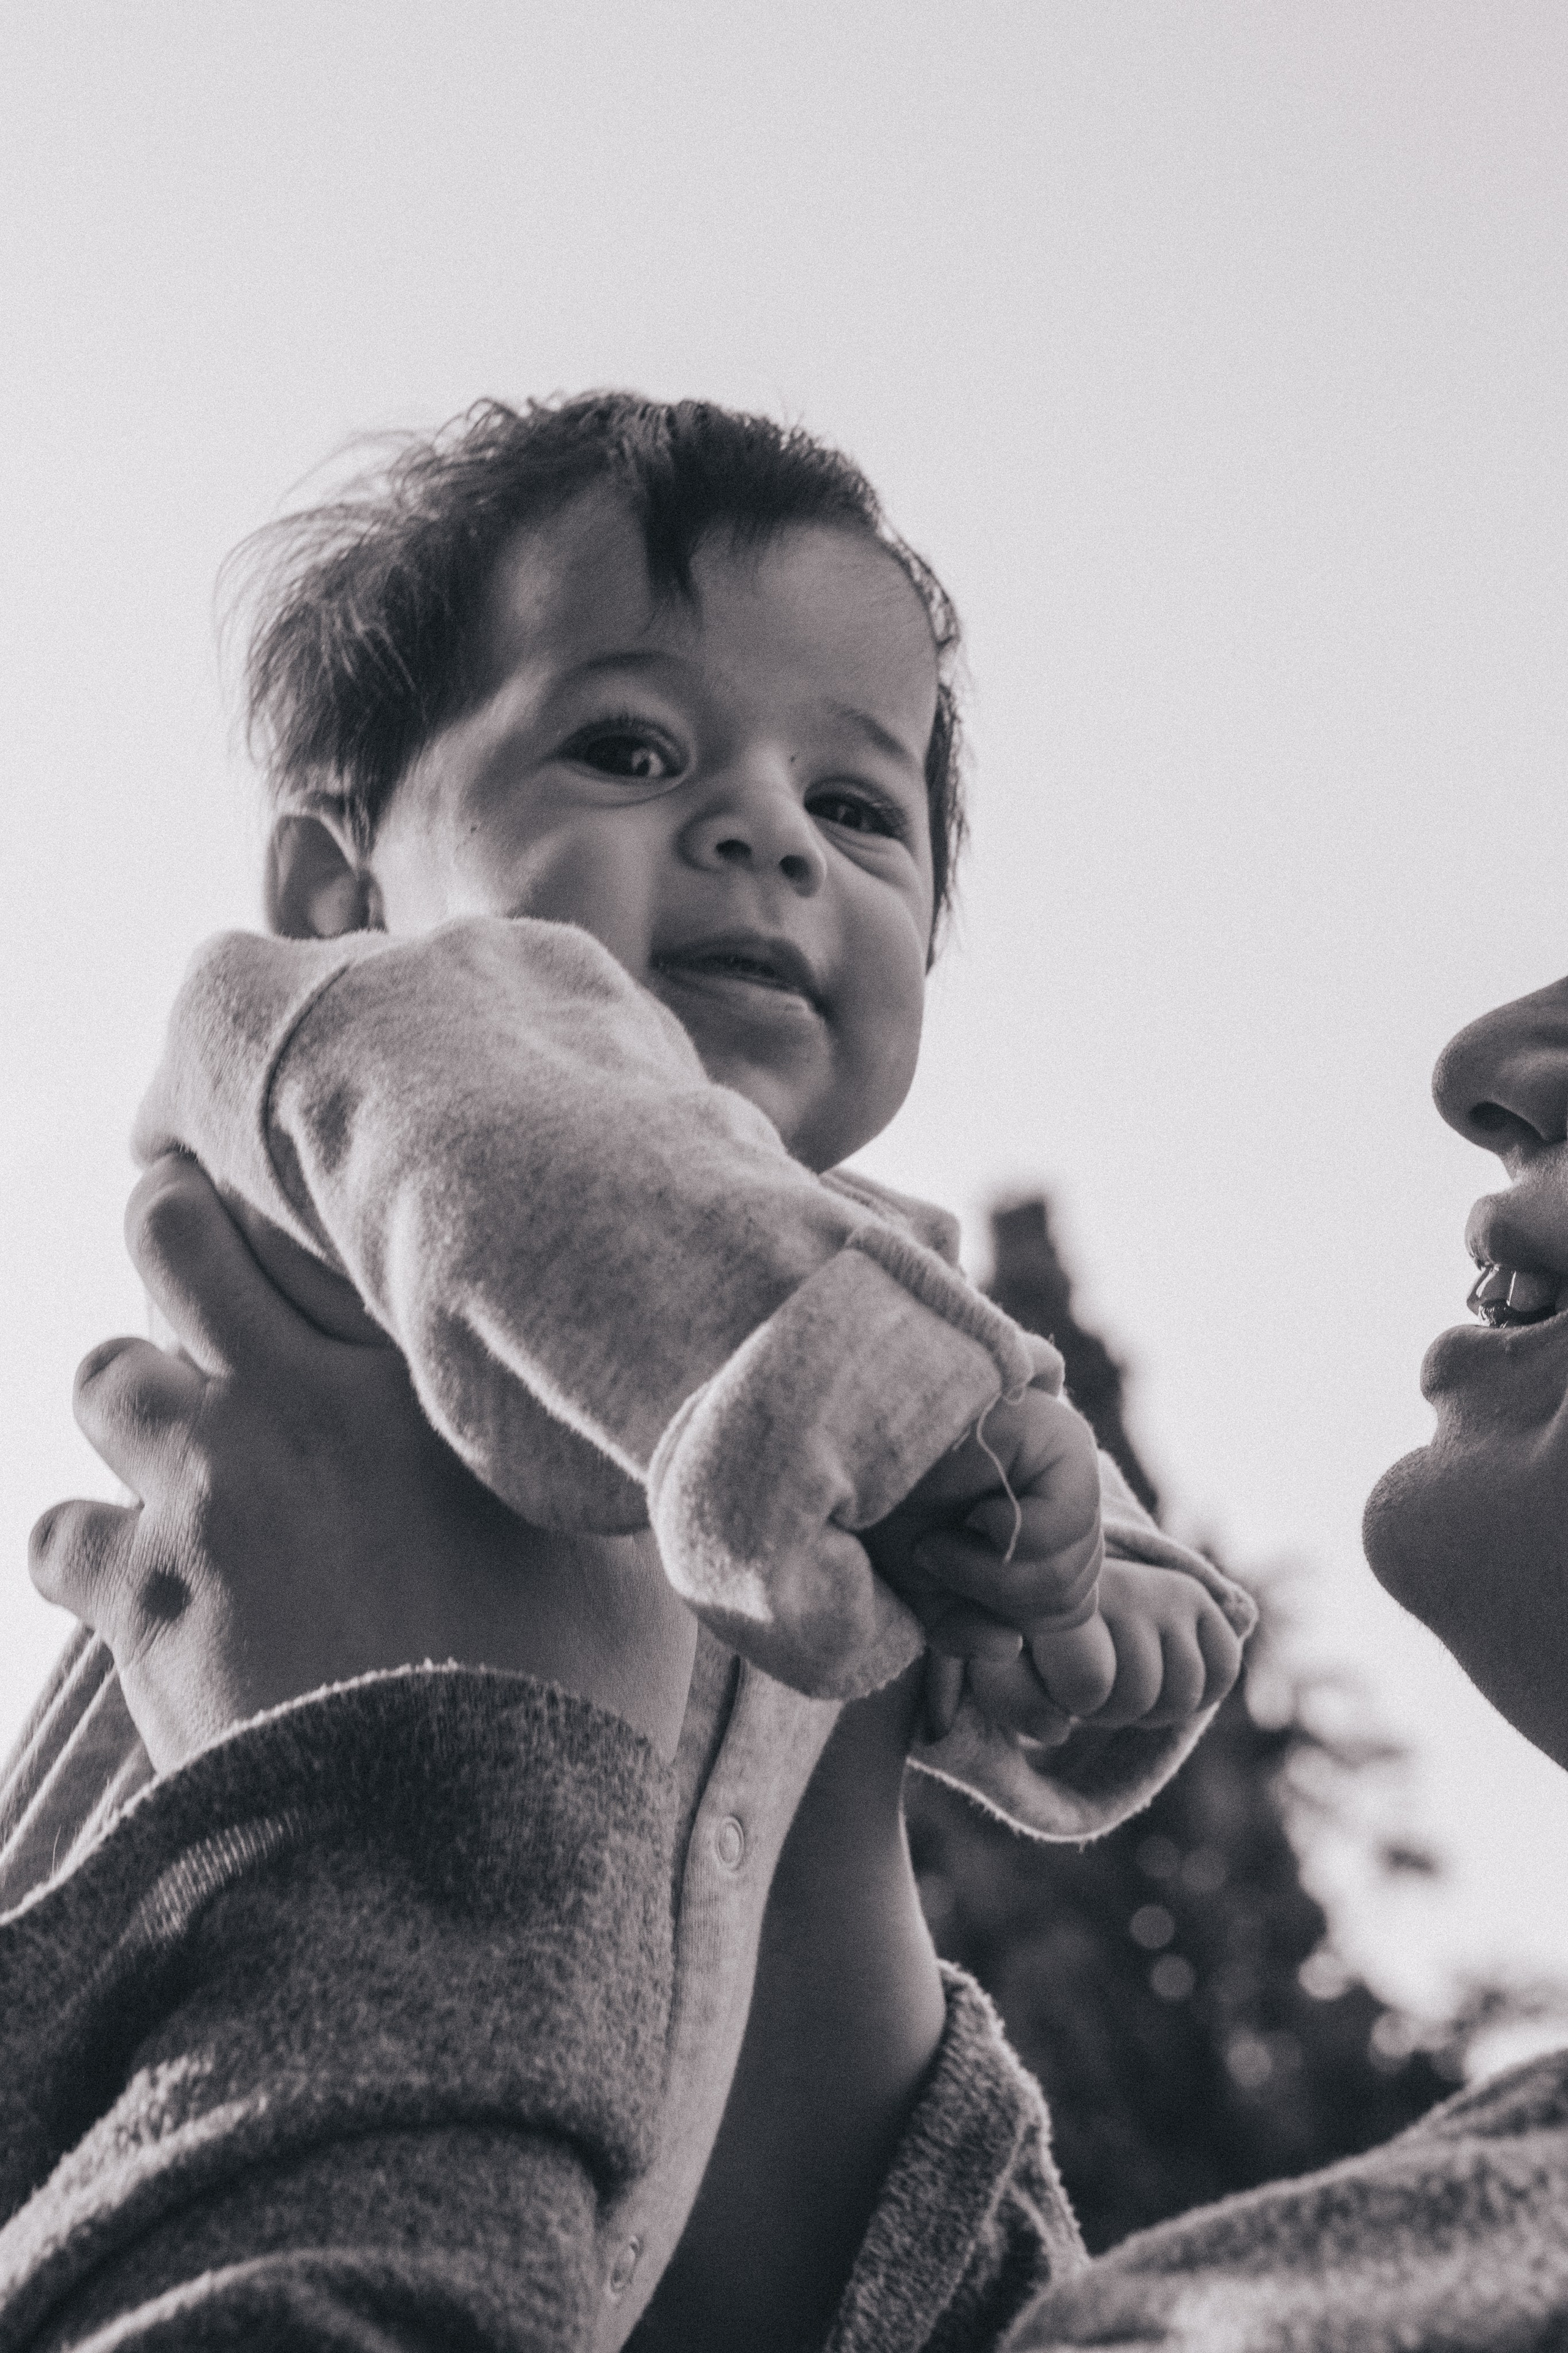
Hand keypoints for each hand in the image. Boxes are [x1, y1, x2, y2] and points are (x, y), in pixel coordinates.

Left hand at [29, 1156, 695, 1769]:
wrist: (446, 1859)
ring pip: (104, 1377)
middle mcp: (287, 1406)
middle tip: (189, 1245)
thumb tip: (613, 1425)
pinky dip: (88, 1546)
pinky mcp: (134, 1600)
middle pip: (173, 1238)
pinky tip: (134, 1579)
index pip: (313, 1222)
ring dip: (137, 1399)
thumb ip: (584, 1466)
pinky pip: (56, 1533)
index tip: (292, 1211)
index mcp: (410, 1379)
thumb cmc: (560, 1704)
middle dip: (173, 1226)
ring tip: (179, 1443)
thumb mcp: (620, 1557)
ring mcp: (198, 1497)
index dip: (291, 1205)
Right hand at [864, 1386, 1108, 1719]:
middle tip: (938, 1563)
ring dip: (993, 1579)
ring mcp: (1070, 1461)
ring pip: (1072, 1574)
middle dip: (1000, 1604)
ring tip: (940, 1542)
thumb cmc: (872, 1510)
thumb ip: (973, 1640)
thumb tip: (1034, 1693)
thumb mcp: (923, 1597)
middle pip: (1076, 1601)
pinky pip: (1061, 1531)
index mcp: (1040, 1524)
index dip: (1018, 1632)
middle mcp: (1064, 1490)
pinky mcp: (1064, 1440)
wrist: (839, 1441)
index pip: (1070, 1613)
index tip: (957, 1603)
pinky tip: (963, 1517)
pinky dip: (1001, 1545)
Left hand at [957, 1555, 1243, 1742]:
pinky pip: (1224, 1668)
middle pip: (1140, 1694)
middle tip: (1089, 1687)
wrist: (1056, 1588)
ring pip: (1184, 1692)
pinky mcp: (1198, 1601)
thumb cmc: (1022, 1640)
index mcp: (1059, 1595)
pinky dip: (1200, 1692)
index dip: (1075, 1703)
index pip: (1090, 1682)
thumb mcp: (998, 1668)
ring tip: (1122, 1681)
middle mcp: (1119, 1584)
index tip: (1057, 1684)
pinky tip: (1163, 1677)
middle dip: (1112, 1710)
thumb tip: (1057, 1731)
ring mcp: (1164, 1591)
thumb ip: (1013, 1700)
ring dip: (1152, 1708)